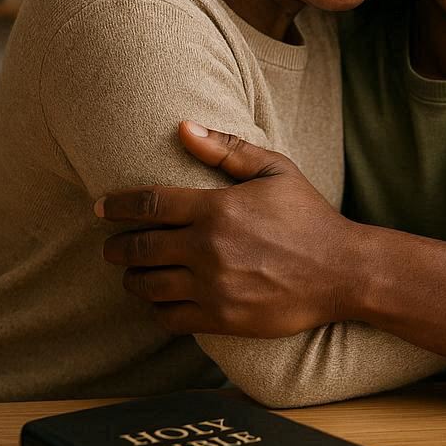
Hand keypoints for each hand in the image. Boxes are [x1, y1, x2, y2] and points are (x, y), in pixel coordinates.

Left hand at [99, 121, 356, 336]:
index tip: (102, 207)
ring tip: (134, 273)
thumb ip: (227, 150)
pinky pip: (168, 317)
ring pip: (147, 285)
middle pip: (138, 247)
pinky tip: (160, 299)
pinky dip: (155, 307)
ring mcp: (213, 287)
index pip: (148, 204)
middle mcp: (208, 248)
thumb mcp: (276, 171)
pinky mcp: (221, 318)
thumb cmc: (309, 216)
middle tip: (114, 245)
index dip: (117, 205)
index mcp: (217, 208)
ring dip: (132, 278)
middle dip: (118, 246)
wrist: (342, 270)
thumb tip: (183, 127)